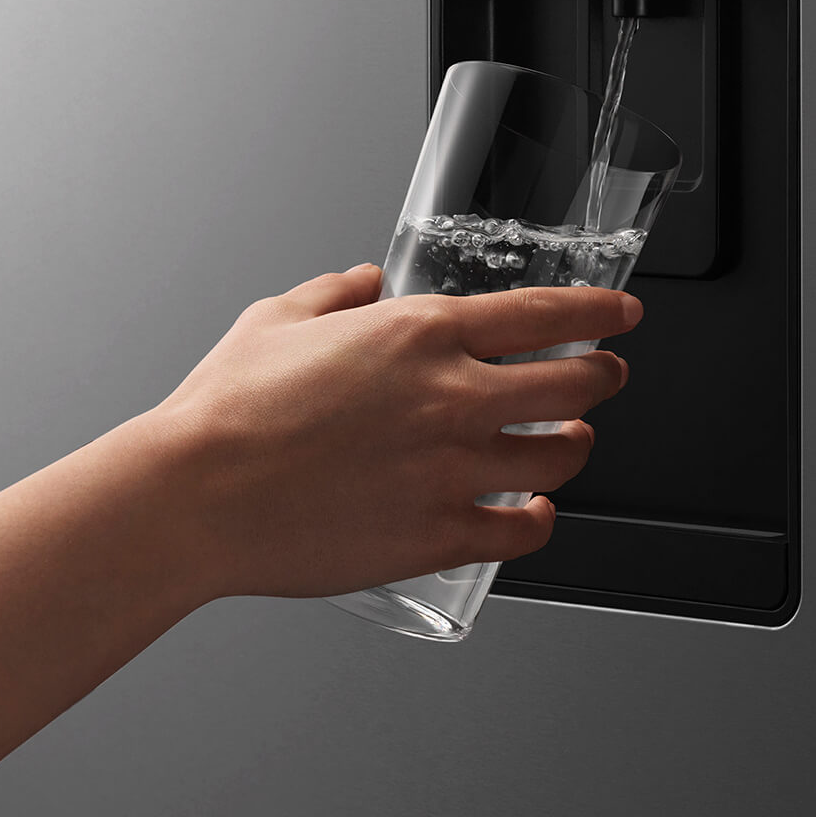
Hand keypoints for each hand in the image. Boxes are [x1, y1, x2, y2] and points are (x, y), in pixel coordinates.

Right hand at [140, 265, 640, 601]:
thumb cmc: (224, 414)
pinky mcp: (438, 536)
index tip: (621, 315)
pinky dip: (538, 519)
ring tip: (568, 443)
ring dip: (575, 446)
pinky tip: (530, 512)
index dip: (600, 313)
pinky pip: (524, 531)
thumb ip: (330, 294)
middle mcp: (452, 398)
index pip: (545, 314)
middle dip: (602, 377)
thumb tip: (361, 280)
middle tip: (604, 377)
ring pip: (562, 457)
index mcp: (420, 334)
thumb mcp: (275, 321)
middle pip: (576, 385)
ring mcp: (452, 471)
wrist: (193, 497)